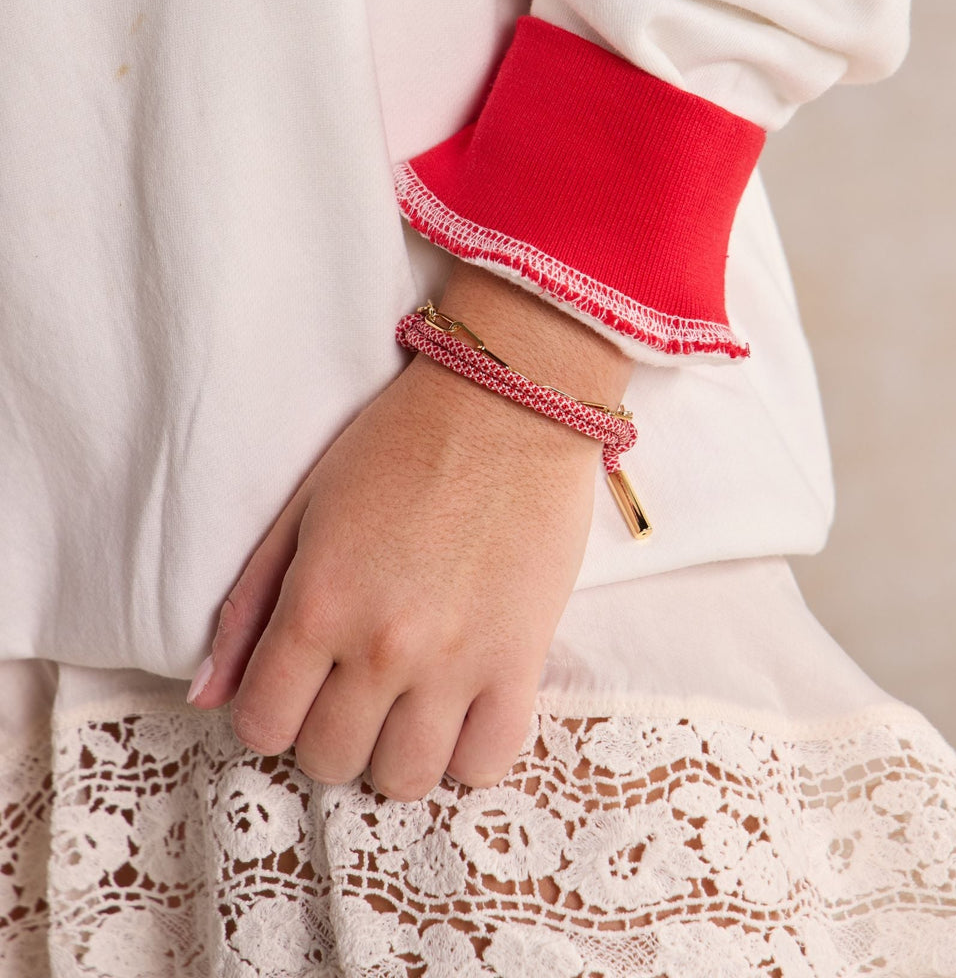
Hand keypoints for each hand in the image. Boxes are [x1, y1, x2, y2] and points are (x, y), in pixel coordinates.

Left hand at [188, 267, 630, 799]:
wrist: (509, 404)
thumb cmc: (402, 444)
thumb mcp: (305, 509)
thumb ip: (251, 605)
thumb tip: (207, 695)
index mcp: (318, 604)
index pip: (263, 725)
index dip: (270, 713)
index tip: (295, 689)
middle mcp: (381, 647)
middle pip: (330, 760)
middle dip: (329, 733)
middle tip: (352, 691)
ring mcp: (455, 660)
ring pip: (405, 779)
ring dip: (395, 754)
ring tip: (407, 710)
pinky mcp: (520, 659)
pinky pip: (487, 762)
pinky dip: (466, 755)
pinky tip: (460, 715)